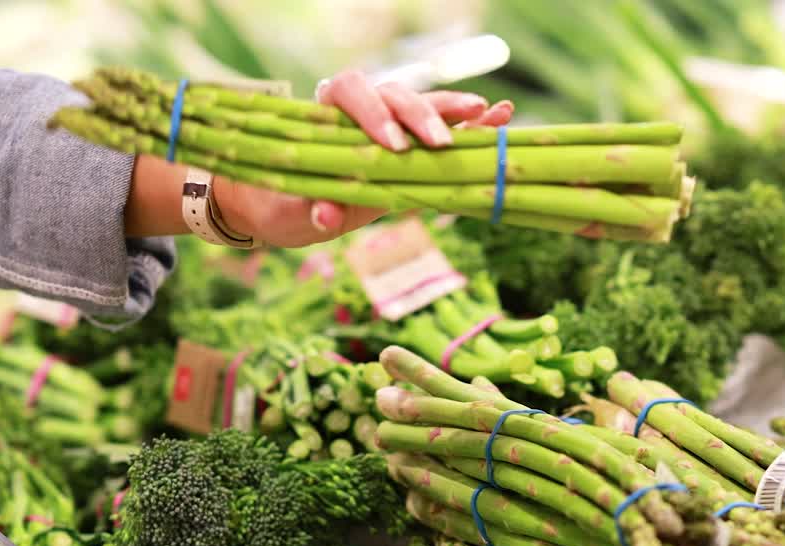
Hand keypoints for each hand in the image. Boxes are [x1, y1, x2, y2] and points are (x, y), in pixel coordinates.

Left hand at [213, 70, 513, 247]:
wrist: (284, 207)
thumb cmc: (283, 201)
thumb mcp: (291, 210)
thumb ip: (308, 206)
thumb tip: (325, 214)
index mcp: (326, 114)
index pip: (350, 92)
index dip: (371, 113)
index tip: (390, 145)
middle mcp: (362, 111)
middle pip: (394, 95)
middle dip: (419, 115)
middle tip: (437, 143)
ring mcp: (392, 126)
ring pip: (423, 106)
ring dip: (452, 111)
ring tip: (483, 114)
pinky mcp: (414, 149)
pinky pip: (445, 129)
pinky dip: (472, 124)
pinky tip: (501, 117)